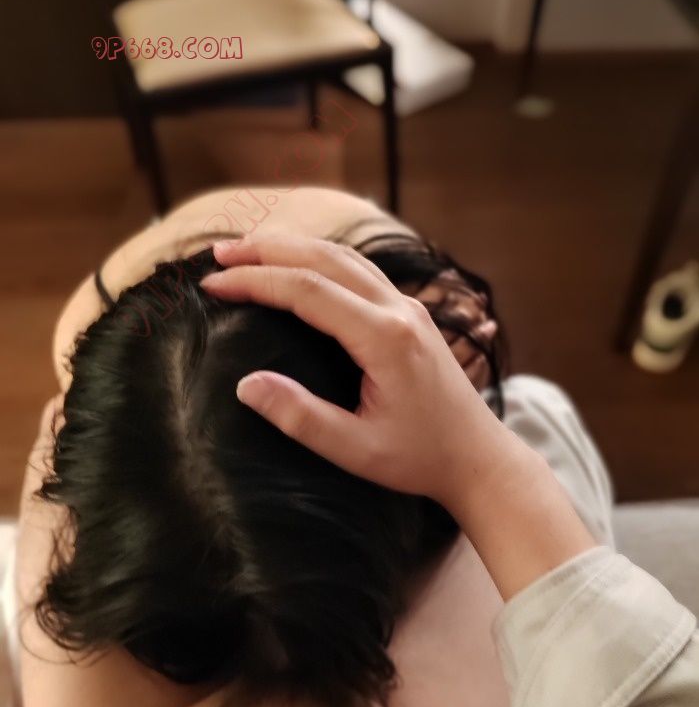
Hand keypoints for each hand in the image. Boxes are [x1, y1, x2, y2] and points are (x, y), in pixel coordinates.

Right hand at [201, 234, 509, 512]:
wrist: (477, 457)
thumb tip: (246, 385)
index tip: (213, 285)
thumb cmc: (420, 458)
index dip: (255, 282)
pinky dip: (320, 260)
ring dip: (293, 248)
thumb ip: (301, 417)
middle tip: (218, 253)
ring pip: (344, 257)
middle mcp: (399, 310)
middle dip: (267, 250)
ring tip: (248, 251)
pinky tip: (299, 266)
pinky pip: (360, 271)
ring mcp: (408, 307)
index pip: (307, 291)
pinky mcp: (411, 315)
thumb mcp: (356, 449)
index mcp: (384, 338)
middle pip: (324, 258)